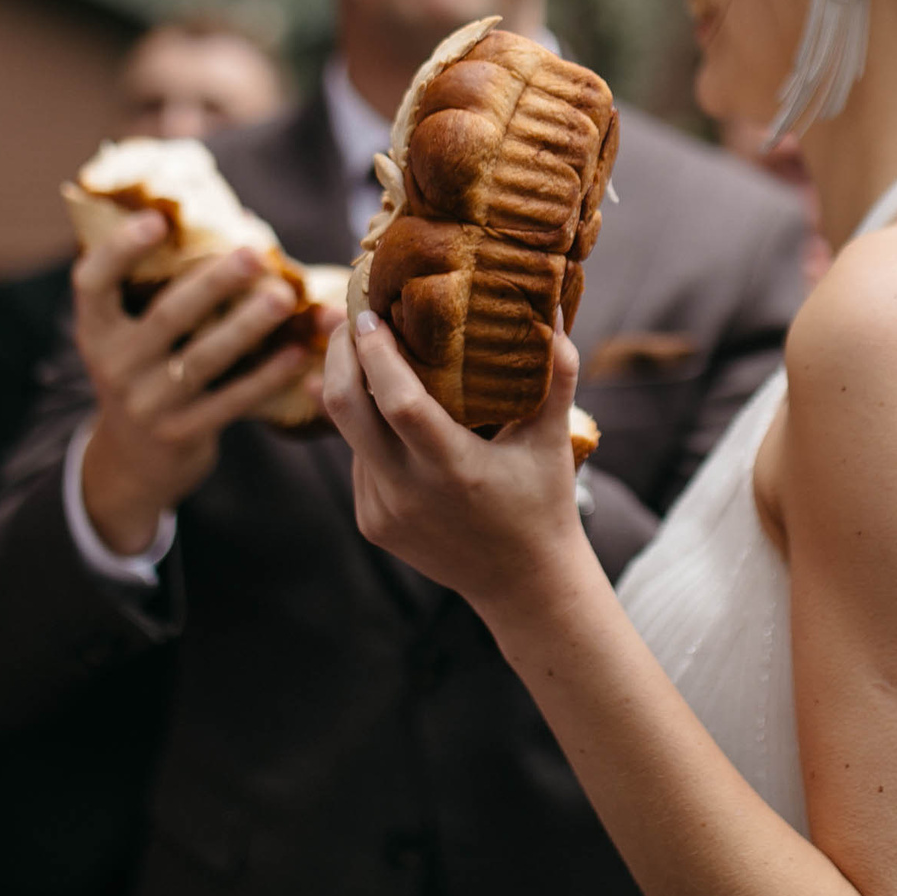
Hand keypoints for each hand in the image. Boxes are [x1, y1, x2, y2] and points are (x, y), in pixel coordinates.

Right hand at [73, 212, 312, 555]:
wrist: (135, 459)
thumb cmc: (148, 369)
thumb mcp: (131, 332)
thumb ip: (161, 287)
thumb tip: (242, 222)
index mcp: (95, 328)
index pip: (93, 282)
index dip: (120, 250)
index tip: (157, 219)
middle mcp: (113, 364)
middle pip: (166, 316)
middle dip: (213, 283)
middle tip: (255, 253)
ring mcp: (145, 404)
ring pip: (203, 359)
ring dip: (248, 326)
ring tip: (286, 298)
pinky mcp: (180, 433)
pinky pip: (230, 401)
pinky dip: (266, 376)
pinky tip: (298, 352)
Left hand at [324, 309, 588, 612]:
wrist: (522, 585)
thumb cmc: (543, 505)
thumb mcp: (552, 442)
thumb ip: (557, 376)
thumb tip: (556, 310)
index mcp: (454, 469)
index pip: (397, 401)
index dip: (376, 353)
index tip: (369, 313)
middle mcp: (408, 493)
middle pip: (345, 410)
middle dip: (339, 356)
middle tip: (352, 320)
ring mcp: (383, 511)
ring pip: (350, 435)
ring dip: (355, 392)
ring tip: (373, 355)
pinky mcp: (371, 523)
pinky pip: (359, 462)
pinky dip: (370, 432)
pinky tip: (392, 417)